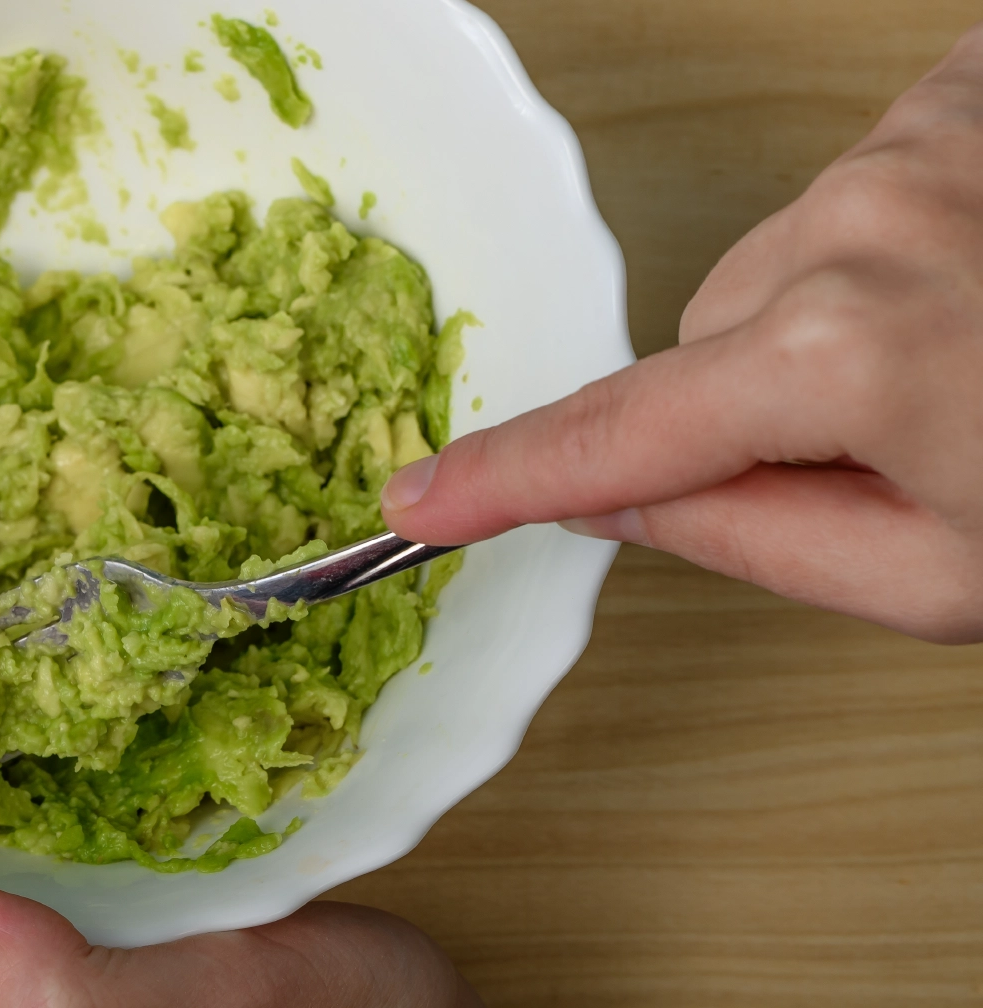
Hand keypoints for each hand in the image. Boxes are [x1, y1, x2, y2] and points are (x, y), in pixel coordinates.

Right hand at [382, 24, 982, 644]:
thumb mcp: (951, 579)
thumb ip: (755, 541)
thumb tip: (622, 502)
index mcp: (847, 359)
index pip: (618, 434)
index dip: (507, 477)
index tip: (421, 498)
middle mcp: (866, 219)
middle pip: (709, 338)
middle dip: (759, 403)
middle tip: (907, 446)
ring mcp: (923, 135)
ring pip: (787, 259)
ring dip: (843, 321)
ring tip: (981, 354)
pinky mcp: (964, 89)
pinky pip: (865, 184)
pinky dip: (905, 238)